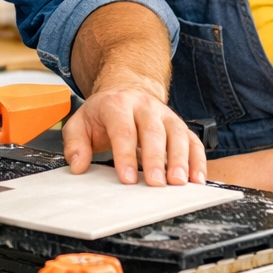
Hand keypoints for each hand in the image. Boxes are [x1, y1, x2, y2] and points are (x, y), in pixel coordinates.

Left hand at [63, 86, 206, 185]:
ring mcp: (166, 115)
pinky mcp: (179, 126)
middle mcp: (145, 107)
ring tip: (178, 182)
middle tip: (156, 183)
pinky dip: (198, 160)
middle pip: (154, 132)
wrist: (126, 90)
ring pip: (178, 135)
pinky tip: (197, 179)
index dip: (126, 155)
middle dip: (156, 159)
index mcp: (118, 104)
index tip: (128, 178)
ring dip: (181, 160)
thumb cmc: (104, 112)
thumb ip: (75, 144)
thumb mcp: (80, 123)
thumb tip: (78, 165)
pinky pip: (193, 141)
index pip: (124, 130)